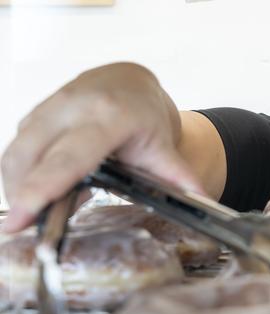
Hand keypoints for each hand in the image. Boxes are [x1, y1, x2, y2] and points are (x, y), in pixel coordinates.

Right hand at [1, 63, 203, 231]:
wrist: (130, 81)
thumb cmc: (145, 114)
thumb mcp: (164, 148)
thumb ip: (180, 180)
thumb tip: (204, 206)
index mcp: (110, 116)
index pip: (71, 156)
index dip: (44, 186)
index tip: (24, 215)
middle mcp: (75, 106)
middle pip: (33, 155)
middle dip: (19, 193)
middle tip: (17, 228)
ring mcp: (51, 106)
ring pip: (18, 151)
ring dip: (15, 185)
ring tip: (26, 216)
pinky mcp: (36, 112)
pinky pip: (17, 146)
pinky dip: (17, 173)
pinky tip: (28, 194)